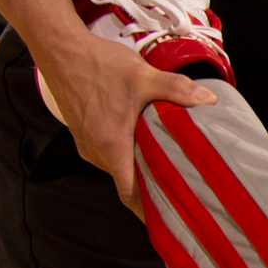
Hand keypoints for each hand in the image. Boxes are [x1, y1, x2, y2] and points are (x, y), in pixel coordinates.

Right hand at [32, 33, 216, 208]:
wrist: (58, 47)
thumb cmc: (96, 64)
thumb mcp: (143, 76)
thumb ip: (176, 89)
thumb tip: (208, 100)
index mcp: (111, 146)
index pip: (129, 194)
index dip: (148, 211)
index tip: (170, 220)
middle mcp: (95, 151)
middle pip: (126, 183)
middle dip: (151, 190)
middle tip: (181, 195)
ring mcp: (86, 142)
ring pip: (117, 167)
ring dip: (138, 170)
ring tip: (167, 170)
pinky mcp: (82, 131)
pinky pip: (107, 153)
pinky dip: (125, 155)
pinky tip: (144, 145)